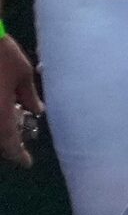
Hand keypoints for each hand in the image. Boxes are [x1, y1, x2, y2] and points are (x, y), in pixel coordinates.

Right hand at [0, 34, 37, 169]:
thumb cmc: (1, 52)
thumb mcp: (23, 74)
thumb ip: (28, 96)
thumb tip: (36, 110)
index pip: (9, 146)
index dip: (18, 156)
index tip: (26, 162)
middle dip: (6, 143)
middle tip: (18, 142)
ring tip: (11, 120)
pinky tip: (1, 104)